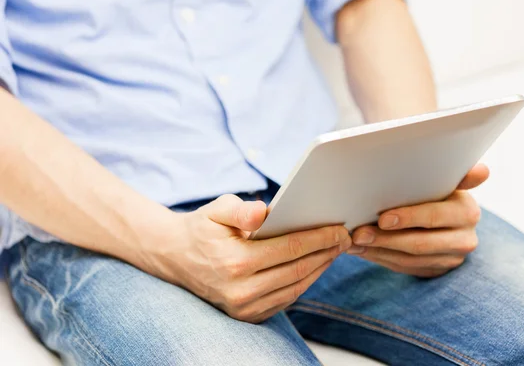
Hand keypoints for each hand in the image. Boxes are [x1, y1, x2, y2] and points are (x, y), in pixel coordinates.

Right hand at [143, 194, 351, 322]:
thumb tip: (265, 213)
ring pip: (296, 287)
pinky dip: (304, 282)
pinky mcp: (247, 315)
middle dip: (327, 252)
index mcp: (234, 262)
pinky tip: (315, 266)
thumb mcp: (216, 209)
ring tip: (335, 250)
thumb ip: (240, 211)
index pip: (289, 249)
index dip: (319, 238)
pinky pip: (286, 299)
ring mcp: (244, 307)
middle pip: (298, 270)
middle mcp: (240, 290)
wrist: (176, 257)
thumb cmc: (202, 228)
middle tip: (345, 238)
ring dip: (320, 268)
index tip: (339, 229)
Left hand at [349, 164, 488, 277]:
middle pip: (419, 243)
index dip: (408, 218)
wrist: (448, 216)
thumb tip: (483, 171)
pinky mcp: (436, 270)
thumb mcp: (449, 180)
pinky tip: (362, 250)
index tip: (382, 218)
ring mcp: (451, 259)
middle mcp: (465, 239)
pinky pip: (404, 268)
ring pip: (409, 259)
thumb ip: (461, 175)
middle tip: (358, 233)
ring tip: (354, 242)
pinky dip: (380, 258)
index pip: (434, 216)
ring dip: (378, 251)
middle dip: (385, 239)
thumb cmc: (439, 190)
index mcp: (467, 212)